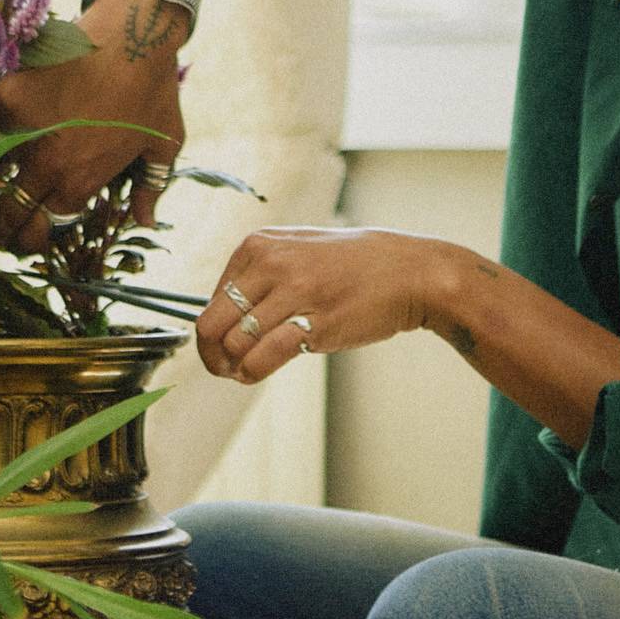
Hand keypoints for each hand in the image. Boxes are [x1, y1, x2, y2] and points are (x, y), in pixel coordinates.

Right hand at [0, 0, 186, 251]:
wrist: (133, 33)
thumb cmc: (153, 89)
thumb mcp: (163, 145)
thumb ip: (150, 188)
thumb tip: (145, 222)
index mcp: (80, 181)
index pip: (43, 225)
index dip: (36, 235)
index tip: (33, 235)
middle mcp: (45, 162)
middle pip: (9, 213)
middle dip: (5, 230)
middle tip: (1, 231)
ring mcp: (21, 129)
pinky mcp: (7, 95)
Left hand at [196, 227, 454, 383]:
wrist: (409, 272)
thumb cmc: (352, 266)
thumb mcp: (297, 250)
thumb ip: (258, 275)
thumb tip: (218, 319)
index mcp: (258, 245)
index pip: (210, 299)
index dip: (213, 331)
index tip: (226, 346)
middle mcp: (270, 264)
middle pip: (211, 324)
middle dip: (211, 355)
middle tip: (223, 368)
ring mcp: (293, 292)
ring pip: (234, 344)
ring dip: (234, 367)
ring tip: (246, 371)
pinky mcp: (316, 322)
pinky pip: (263, 356)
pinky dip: (252, 372)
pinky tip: (256, 373)